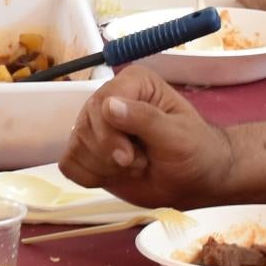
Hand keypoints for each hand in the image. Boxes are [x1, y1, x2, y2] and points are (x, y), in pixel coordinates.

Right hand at [61, 65, 236, 205]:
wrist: (195, 182)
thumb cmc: (195, 151)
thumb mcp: (177, 135)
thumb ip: (144, 119)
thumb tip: (108, 106)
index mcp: (133, 83)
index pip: (100, 103)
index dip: (110, 134)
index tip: (129, 157)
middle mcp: (110, 99)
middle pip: (84, 127)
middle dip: (110, 155)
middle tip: (140, 162)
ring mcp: (96, 126)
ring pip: (76, 147)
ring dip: (105, 168)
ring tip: (134, 166)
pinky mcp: (89, 151)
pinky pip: (69, 164)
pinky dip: (91, 177)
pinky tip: (114, 175)